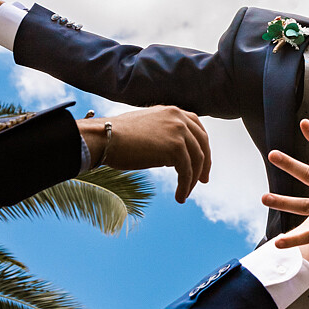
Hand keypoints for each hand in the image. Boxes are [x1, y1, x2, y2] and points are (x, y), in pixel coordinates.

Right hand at [82, 105, 210, 200]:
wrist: (105, 138)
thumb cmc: (117, 137)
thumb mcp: (146, 127)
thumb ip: (162, 133)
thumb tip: (170, 153)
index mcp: (172, 111)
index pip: (197, 127)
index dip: (202, 145)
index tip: (201, 161)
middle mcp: (178, 118)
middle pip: (202, 143)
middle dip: (204, 163)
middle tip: (202, 180)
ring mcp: (178, 132)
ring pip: (196, 160)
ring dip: (192, 179)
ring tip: (185, 193)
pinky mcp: (175, 148)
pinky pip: (187, 171)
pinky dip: (185, 186)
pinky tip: (180, 197)